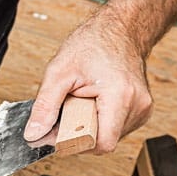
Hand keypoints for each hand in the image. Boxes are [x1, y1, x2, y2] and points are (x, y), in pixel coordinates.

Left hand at [24, 22, 153, 153]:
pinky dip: (101, 122)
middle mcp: (137, 105)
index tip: (62, 133)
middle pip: (104, 142)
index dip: (77, 144)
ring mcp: (142, 109)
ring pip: (110, 137)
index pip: (102, 144)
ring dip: (91, 127)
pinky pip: (116, 129)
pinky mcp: (141, 111)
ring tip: (85, 103)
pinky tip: (96, 105)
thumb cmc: (93, 44)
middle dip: (81, 133)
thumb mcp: (59, 73)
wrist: (119, 30)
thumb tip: (34, 133)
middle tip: (70, 110)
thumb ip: (44, 106)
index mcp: (120, 97)